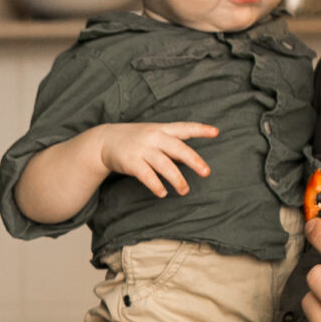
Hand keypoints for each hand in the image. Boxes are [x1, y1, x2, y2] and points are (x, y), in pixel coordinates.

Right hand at [89, 122, 216, 198]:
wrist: (104, 140)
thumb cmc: (135, 139)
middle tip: (206, 172)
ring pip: (164, 165)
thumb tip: (191, 160)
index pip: (185, 128)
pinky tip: (163, 193)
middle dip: (194, 160)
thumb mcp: (153, 134)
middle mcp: (154, 137)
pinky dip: (156, 185)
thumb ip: (171, 145)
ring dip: (176, 179)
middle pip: (178, 148)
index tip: (216, 132)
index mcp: (162, 129)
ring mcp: (142, 149)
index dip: (201, 130)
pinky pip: (147, 175)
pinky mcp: (131, 162)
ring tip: (184, 190)